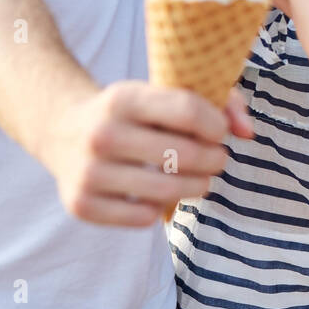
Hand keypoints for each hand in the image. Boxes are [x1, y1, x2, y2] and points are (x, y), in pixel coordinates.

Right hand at [38, 80, 250, 226]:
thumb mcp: (161, 92)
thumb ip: (218, 101)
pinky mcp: (81, 204)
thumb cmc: (131, 112)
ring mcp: (88, 172)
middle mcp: (101, 134)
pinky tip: (163, 194)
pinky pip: (143, 217)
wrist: (61, 130)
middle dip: (214, 159)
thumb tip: (248, 133)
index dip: (216, 124)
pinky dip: (161, 208)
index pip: (187, 110)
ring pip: (167, 190)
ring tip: (202, 179)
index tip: (220, 132)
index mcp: (122, 97)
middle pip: (183, 154)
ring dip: (198, 186)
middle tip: (218, 159)